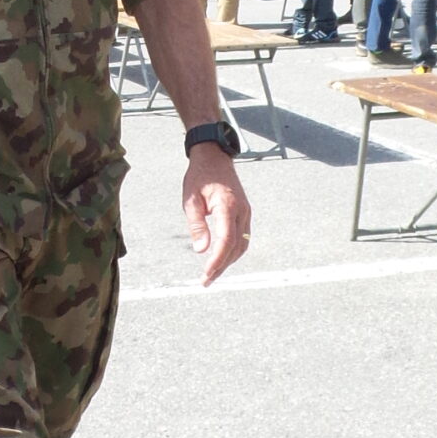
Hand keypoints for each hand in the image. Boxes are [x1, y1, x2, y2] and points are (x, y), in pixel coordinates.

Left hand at [182, 151, 251, 285]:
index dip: (217, 260)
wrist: (214, 157)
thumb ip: (196, 225)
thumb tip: (201, 250)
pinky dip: (233, 251)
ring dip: (228, 262)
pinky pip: (243, 238)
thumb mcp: (190, 199)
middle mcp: (241, 210)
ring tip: (212, 273)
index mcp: (227, 205)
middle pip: (236, 247)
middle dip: (221, 266)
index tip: (206, 274)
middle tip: (206, 281)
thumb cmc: (200, 176)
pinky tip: (222, 259)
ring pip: (242, 245)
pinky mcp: (245, 213)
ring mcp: (246, 212)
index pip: (226, 240)